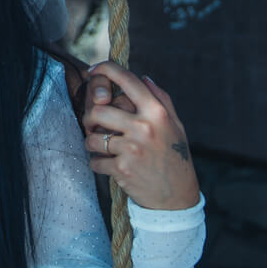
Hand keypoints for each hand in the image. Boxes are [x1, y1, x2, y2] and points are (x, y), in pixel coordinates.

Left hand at [82, 60, 198, 210]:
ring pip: (93, 137)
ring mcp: (132, 149)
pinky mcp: (122, 170)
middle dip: (90, 117)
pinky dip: (97, 163)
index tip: (94, 69)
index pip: (128, 80)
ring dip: (91, 142)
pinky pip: (95, 161)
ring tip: (100, 146)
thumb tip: (143, 77)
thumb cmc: (176, 157)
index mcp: (157, 113)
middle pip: (98, 110)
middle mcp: (143, 127)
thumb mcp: (175, 125)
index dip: (106, 69)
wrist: (177, 198)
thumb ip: (161, 99)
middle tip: (93, 124)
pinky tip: (107, 165)